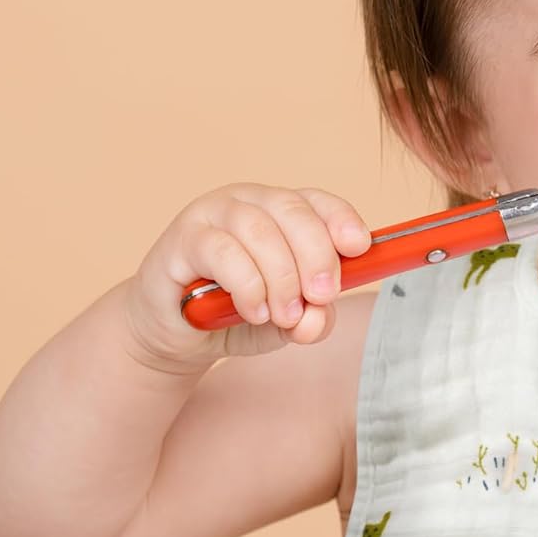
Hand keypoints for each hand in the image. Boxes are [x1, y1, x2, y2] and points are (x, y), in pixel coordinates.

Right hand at [123, 183, 372, 370]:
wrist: (178, 335)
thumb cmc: (238, 314)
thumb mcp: (288, 322)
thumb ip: (313, 318)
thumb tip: (318, 318)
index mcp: (282, 213)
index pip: (319, 201)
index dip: (342, 219)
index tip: (359, 248)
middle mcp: (249, 202)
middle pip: (293, 211)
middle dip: (317, 255)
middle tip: (323, 296)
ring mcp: (212, 214)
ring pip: (259, 231)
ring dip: (281, 279)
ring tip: (284, 316)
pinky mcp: (182, 238)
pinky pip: (222, 251)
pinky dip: (247, 285)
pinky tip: (252, 312)